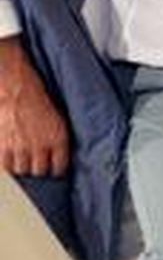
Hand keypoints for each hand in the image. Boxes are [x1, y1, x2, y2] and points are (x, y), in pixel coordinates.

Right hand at [0, 37, 69, 175]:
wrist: (15, 88)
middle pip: (39, 172)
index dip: (56, 169)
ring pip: (21, 170)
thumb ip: (57, 140)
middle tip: (36, 163)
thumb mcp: (57, 119)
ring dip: (22, 166)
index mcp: (58, 138)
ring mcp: (20, 147)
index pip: (59, 167)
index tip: (53, 168)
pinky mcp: (2, 146)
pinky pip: (5, 165)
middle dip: (38, 168)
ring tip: (23, 157)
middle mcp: (40, 145)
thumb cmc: (37, 99)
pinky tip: (10, 155)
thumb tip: (57, 156)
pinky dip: (7, 163)